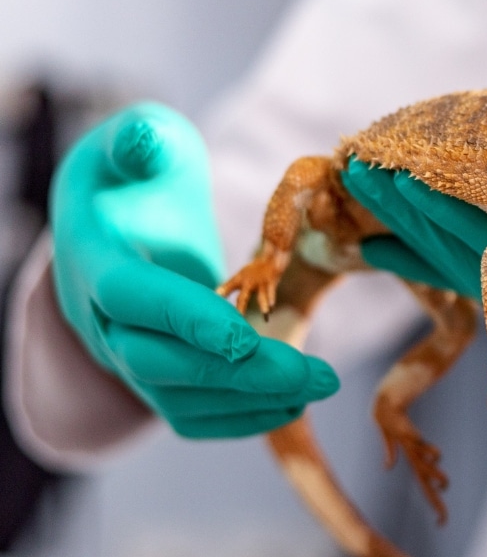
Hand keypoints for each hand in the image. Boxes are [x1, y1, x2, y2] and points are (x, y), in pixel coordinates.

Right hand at [50, 103, 338, 437]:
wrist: (112, 229)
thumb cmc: (136, 179)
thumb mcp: (137, 145)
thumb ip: (141, 140)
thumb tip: (147, 138)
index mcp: (95, 261)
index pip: (132, 299)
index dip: (186, 319)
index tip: (247, 333)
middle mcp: (103, 322)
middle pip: (160, 364)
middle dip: (240, 373)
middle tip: (316, 374)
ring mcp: (127, 358)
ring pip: (180, 399)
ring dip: (253, 400)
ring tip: (320, 385)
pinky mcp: (157, 380)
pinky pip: (192, 416)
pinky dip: (242, 418)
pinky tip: (293, 403)